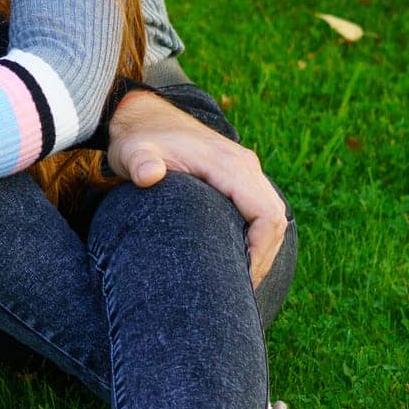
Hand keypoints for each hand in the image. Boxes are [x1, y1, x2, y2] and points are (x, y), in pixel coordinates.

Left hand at [106, 90, 288, 288]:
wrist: (143, 116)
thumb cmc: (137, 140)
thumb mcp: (133, 152)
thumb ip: (140, 162)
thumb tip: (148, 174)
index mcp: (229, 165)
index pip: (265, 213)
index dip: (260, 250)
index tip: (243, 280)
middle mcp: (244, 166)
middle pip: (275, 218)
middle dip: (265, 256)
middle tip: (242, 291)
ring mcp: (243, 170)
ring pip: (271, 215)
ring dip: (263, 248)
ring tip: (242, 282)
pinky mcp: (236, 176)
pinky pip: (258, 209)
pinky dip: (256, 236)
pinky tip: (237, 259)